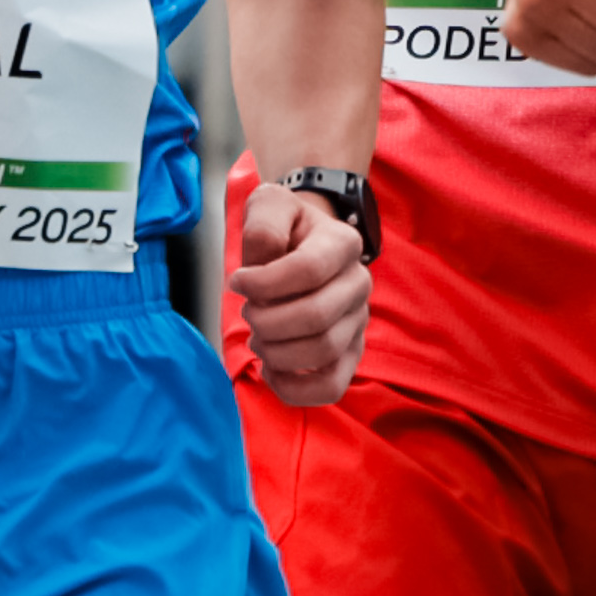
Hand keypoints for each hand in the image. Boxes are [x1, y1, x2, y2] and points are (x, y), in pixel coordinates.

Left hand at [231, 178, 372, 406]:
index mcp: (342, 244)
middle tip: (248, 313)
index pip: (307, 270)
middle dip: (267, 321)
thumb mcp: (269, 206)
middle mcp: (358, 284)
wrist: (305, 242)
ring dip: (276, 352)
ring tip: (258, 337)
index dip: (263, 283)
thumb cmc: (285, 228)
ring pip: (322, 353)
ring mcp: (358, 322)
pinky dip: (295, 389)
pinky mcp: (350, 354)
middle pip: (315, 317)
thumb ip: (263, 226)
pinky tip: (272, 370)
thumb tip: (261, 265)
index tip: (237, 282)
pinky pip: (332, 387)